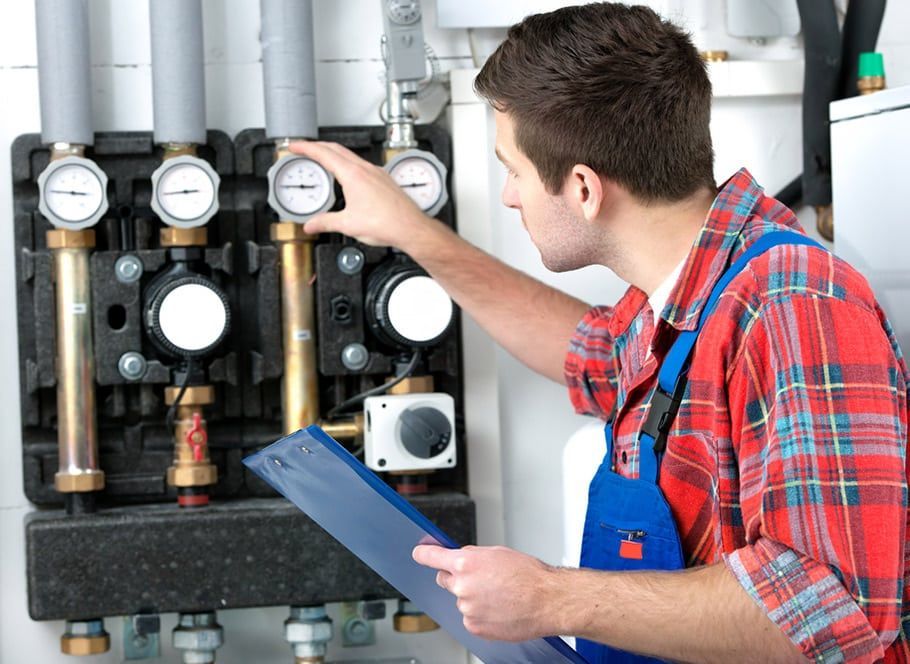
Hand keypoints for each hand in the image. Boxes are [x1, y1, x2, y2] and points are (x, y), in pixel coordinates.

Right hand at [288, 141, 431, 249]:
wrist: (411, 228)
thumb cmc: (387, 223)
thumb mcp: (348, 225)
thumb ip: (326, 222)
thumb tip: (312, 225)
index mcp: (353, 175)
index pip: (324, 154)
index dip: (306, 148)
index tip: (295, 146)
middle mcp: (366, 170)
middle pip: (337, 149)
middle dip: (318, 146)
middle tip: (305, 149)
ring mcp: (377, 173)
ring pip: (351, 156)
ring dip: (334, 154)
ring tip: (323, 161)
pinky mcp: (384, 180)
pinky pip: (362, 165)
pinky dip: (348, 164)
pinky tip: (348, 176)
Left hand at [412, 544, 562, 641]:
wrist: (547, 600)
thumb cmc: (528, 575)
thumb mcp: (497, 553)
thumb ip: (473, 555)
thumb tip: (459, 557)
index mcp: (466, 563)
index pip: (432, 557)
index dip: (423, 554)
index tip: (418, 553)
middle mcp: (462, 586)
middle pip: (445, 579)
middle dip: (456, 577)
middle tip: (480, 579)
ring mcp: (467, 608)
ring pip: (461, 600)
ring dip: (473, 597)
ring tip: (499, 596)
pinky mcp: (474, 626)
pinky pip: (470, 617)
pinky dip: (480, 614)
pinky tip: (498, 608)